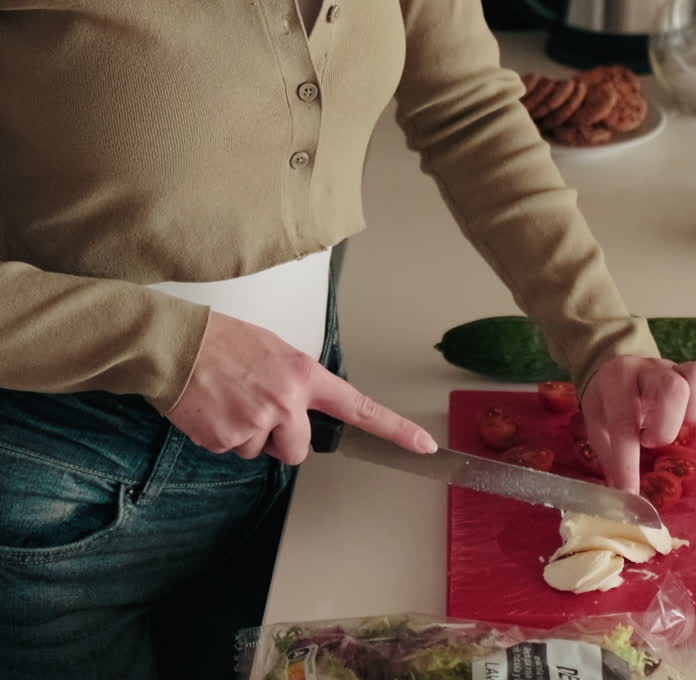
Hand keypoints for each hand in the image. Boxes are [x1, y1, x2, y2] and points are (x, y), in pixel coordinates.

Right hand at [166, 310, 437, 464]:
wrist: (176, 345)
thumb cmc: (222, 341)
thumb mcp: (273, 349)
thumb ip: (295, 382)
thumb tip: (299, 409)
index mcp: (303, 375)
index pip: (357, 407)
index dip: (394, 428)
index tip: (423, 445)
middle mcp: (286, 402)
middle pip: (299, 448)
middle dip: (280, 438)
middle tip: (255, 406)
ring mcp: (257, 423)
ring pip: (262, 451)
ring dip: (248, 435)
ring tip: (229, 400)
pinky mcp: (227, 440)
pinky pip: (232, 451)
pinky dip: (222, 436)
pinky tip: (211, 409)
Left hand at [581, 354, 695, 493]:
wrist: (614, 369)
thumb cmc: (609, 403)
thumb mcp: (598, 425)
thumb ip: (611, 459)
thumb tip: (624, 501)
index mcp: (617, 381)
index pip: (624, 422)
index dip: (627, 463)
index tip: (630, 493)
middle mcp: (648, 370)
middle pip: (674, 388)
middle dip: (667, 427)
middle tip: (651, 441)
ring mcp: (673, 369)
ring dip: (694, 410)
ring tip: (680, 426)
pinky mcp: (692, 375)